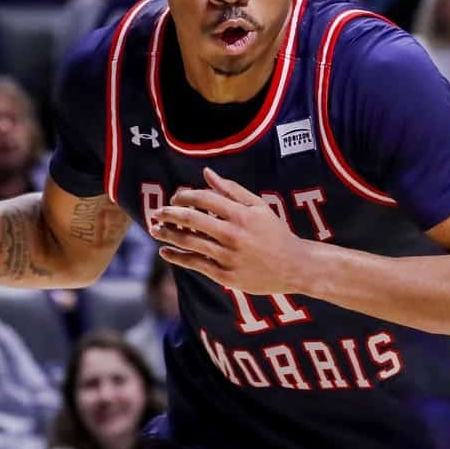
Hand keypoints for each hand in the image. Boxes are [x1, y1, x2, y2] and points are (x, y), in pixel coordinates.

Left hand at [150, 167, 306, 294]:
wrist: (294, 266)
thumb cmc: (274, 233)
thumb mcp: (258, 207)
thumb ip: (231, 189)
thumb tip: (206, 173)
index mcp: (241, 214)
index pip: (204, 199)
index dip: (184, 196)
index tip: (175, 199)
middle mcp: (233, 234)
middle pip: (192, 220)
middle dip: (169, 214)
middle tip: (156, 212)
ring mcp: (228, 256)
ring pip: (189, 242)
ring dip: (167, 235)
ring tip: (154, 230)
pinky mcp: (225, 275)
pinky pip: (195, 264)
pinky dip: (177, 257)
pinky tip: (165, 251)